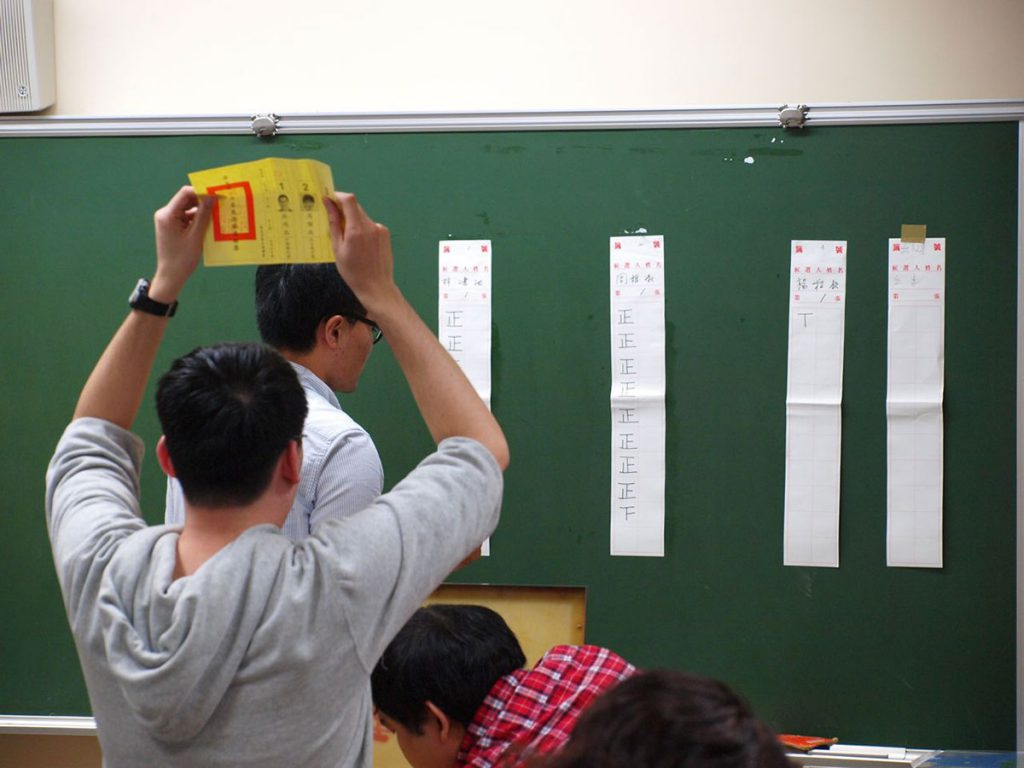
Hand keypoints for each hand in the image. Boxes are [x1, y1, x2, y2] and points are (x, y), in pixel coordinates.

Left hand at [151, 186, 213, 301]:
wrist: (171, 276)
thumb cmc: (182, 258)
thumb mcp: (196, 236)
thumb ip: (203, 215)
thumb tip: (211, 197)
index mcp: (167, 214)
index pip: (185, 194)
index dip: (201, 192)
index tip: (217, 194)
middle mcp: (166, 214)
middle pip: (187, 200)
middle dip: (203, 201)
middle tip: (221, 204)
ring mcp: (168, 220)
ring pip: (188, 209)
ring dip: (202, 212)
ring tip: (218, 215)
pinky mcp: (173, 227)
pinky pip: (187, 218)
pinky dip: (198, 220)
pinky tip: (210, 225)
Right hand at [324, 191, 397, 313]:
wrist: (376, 286)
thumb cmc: (353, 272)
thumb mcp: (337, 249)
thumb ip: (334, 224)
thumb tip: (328, 204)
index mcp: (357, 230)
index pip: (349, 200)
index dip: (338, 196)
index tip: (329, 199)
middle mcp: (371, 226)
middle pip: (355, 207)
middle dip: (344, 210)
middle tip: (335, 222)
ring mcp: (380, 229)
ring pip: (362, 217)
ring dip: (353, 221)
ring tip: (349, 241)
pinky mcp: (385, 234)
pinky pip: (370, 225)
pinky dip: (362, 229)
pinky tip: (360, 246)